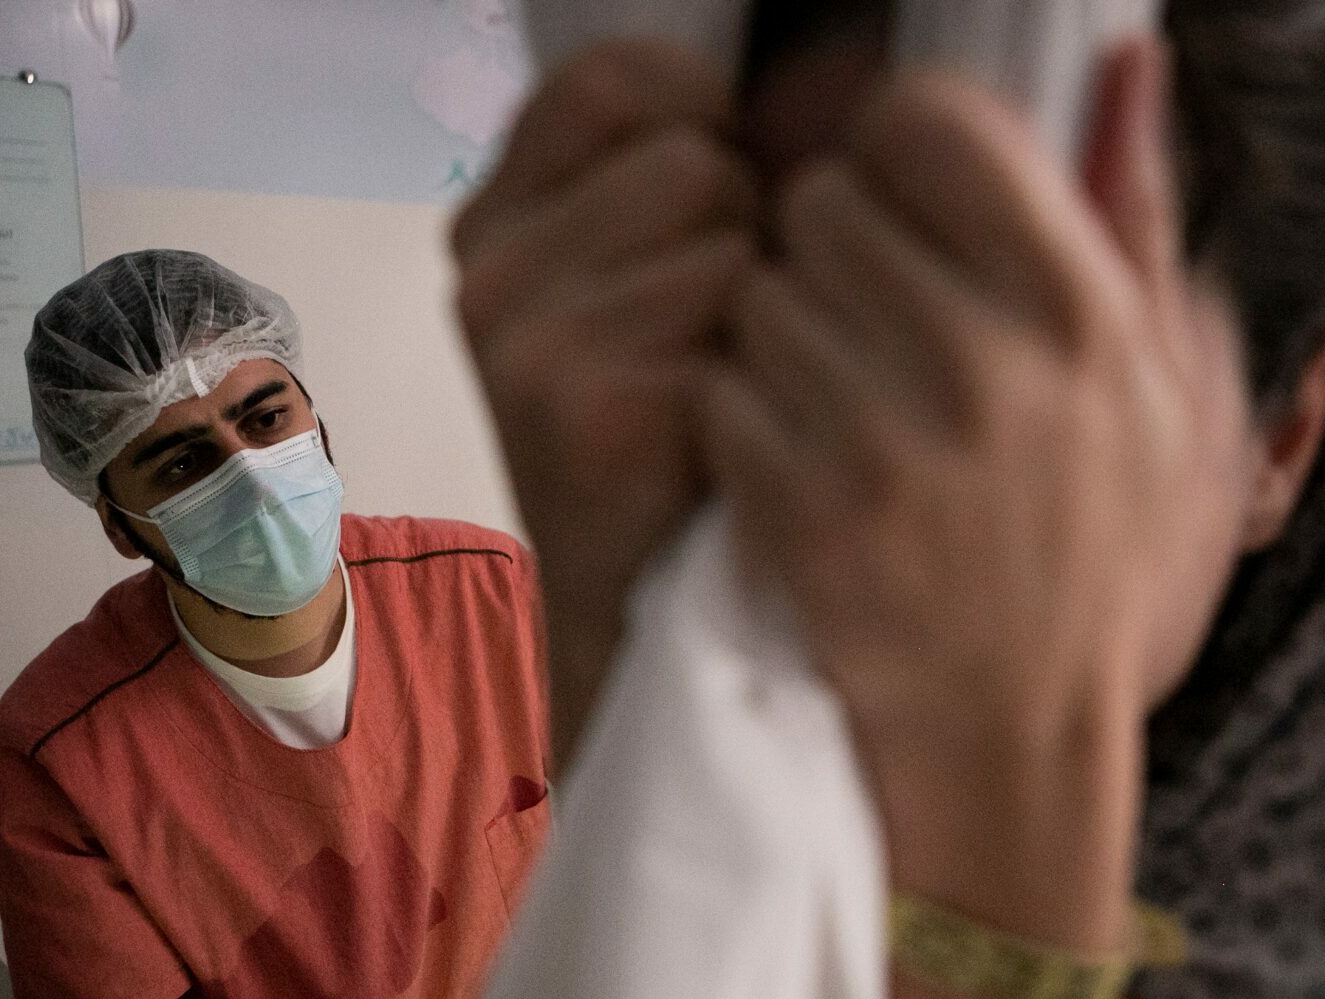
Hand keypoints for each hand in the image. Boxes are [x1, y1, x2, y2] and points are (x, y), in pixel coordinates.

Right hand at [454, 41, 758, 761]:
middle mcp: (488, 267)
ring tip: (720, 388)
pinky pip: (733, 314)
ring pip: (723, 230)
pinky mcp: (574, 405)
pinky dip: (757, 375)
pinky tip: (719, 436)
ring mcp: (520, 336)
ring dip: (761, 308)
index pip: (618, 76)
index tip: (726, 206)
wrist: (634, 615)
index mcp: (499, 218)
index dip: (707, 120)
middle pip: (695, 156)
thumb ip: (685, 164)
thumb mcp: (651, 279)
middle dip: (745, 235)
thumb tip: (836, 41)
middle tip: (718, 339)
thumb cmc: (672, 436)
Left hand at [704, 40, 1252, 938]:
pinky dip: (739, 422)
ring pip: (759, 298)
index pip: (930, 124)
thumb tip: (1125, 61)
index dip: (896, 152)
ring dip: (779, 340)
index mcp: (1083, 313)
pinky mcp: (798, 514)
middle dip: (830, 254)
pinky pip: (719, 393)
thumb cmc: (1097, 569)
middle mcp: (986, 364)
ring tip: (832, 405)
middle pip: (822, 204)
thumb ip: (1139, 221)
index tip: (901, 204)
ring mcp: (884, 443)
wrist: (1012, 746)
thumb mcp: (1172, 399)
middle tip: (860, 323)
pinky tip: (790, 466)